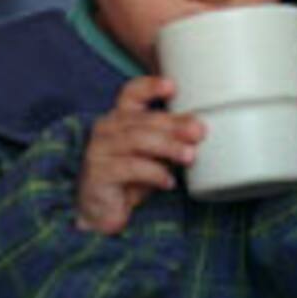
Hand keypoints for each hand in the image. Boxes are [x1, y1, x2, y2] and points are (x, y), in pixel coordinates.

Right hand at [77, 76, 203, 234]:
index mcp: (120, 119)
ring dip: (167, 146)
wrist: (102, 210)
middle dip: (173, 124)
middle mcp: (106, 129)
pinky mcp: (98, 172)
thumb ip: (169, 141)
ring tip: (189, 156)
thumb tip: (198, 130)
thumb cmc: (130, 178)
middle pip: (142, 119)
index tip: (172, 86)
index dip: (149, 87)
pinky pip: (129, 167)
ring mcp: (99, 149)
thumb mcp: (153, 156)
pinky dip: (153, 173)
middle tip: (198, 131)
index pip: (131, 94)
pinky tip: (168, 182)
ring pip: (136, 140)